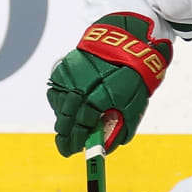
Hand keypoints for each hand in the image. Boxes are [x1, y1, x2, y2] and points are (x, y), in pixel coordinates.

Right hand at [47, 13, 172, 156]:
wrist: (125, 39)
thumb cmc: (133, 74)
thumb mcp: (135, 102)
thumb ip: (123, 125)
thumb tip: (108, 147)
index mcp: (101, 94)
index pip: (83, 124)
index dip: (78, 140)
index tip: (76, 151)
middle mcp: (82, 84)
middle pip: (67, 117)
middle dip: (66, 136)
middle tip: (66, 149)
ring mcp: (70, 75)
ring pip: (59, 105)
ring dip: (63, 120)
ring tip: (69, 130)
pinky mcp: (63, 68)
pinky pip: (56, 92)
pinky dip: (61, 103)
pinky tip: (69, 109)